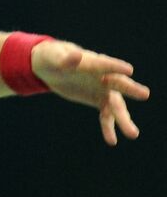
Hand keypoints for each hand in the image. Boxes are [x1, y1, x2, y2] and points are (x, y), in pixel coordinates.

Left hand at [31, 40, 149, 145]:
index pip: (104, 63)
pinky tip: (112, 141)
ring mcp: (102, 88)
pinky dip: (109, 127)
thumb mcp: (53, 57)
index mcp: (91, 61)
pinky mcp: (98, 100)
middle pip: (117, 83)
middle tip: (145, 94)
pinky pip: (106, 115)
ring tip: (133, 134)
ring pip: (115, 104)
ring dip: (123, 118)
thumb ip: (65, 59)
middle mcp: (101, 75)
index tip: (129, 69)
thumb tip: (77, 55)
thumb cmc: (52, 57)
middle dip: (130, 89)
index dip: (115, 66)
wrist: (51, 67)